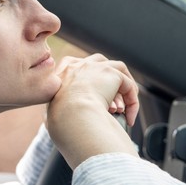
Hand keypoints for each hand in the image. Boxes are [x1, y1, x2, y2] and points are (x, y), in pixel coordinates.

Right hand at [46, 54, 139, 168]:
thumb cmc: (60, 121)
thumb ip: (58, 109)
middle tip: (113, 100)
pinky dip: (132, 100)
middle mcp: (77, 65)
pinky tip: (130, 116)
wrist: (70, 117)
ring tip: (125, 106)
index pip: (76, 67)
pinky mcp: (110, 73)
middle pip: (98, 63)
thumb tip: (65, 117)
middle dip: (108, 78)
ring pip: (116, 69)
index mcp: (61, 73)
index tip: (92, 95)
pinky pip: (127, 84)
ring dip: (123, 87)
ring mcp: (94, 67)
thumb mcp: (53, 112)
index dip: (88, 79)